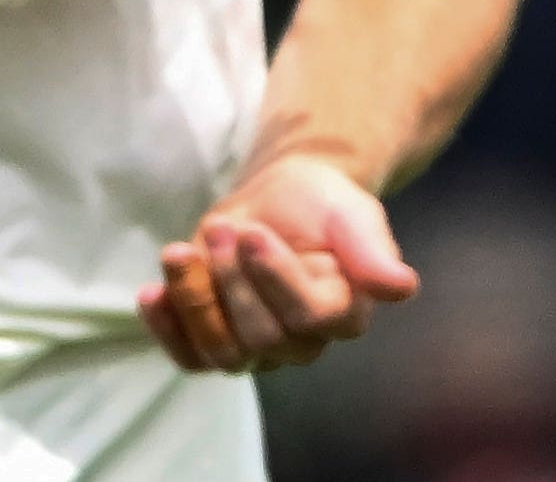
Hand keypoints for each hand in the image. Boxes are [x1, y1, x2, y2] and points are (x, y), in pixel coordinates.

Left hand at [138, 151, 416, 373]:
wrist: (279, 199)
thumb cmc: (320, 204)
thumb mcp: (351, 212)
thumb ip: (372, 250)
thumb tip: (403, 287)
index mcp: (345, 312)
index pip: (309, 314)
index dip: (275, 277)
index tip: (252, 232)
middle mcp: (303, 343)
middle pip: (261, 337)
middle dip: (232, 280)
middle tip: (222, 228)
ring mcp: (257, 351)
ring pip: (221, 352)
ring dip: (194, 301)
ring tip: (178, 251)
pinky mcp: (216, 345)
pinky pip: (188, 356)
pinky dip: (166, 328)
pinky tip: (152, 292)